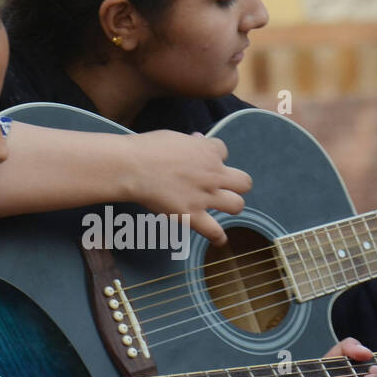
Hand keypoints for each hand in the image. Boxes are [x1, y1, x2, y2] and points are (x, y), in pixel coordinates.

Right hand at [124, 130, 251, 244]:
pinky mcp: (192, 215)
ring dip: (231, 206)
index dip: (215, 157)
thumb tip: (197, 138)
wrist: (132, 167)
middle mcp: (213, 174)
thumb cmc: (147, 149)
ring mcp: (205, 196)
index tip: (204, 162)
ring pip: (237, 205)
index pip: (224, 152)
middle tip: (222, 187)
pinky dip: (218, 237)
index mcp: (208, 151)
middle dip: (236, 184)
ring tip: (222, 208)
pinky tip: (219, 239)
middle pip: (244, 182)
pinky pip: (215, 231)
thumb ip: (190, 142)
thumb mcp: (174, 137)